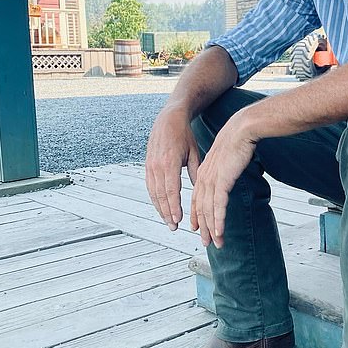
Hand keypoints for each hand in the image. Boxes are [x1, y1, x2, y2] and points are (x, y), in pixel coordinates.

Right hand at [145, 106, 200, 229]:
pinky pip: (150, 186)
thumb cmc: (184, 136)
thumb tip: (200, 191)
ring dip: (160, 209)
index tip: (178, 220)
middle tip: (174, 227)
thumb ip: (195, 172)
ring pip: (153, 193)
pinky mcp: (147, 166)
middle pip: (161, 195)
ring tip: (168, 222)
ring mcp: (150, 166)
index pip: (171, 190)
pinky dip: (155, 199)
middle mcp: (157, 166)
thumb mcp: (193, 152)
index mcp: (170, 162)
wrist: (167, 120)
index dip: (174, 206)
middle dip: (167, 213)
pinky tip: (161, 208)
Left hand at [190, 112, 256, 248]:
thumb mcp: (228, 157)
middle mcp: (204, 178)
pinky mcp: (221, 181)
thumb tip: (228, 175)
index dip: (197, 215)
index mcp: (204, 171)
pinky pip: (218, 206)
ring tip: (216, 243)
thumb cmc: (239, 141)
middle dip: (203, 228)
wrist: (242, 129)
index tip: (197, 228)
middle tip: (207, 243)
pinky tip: (219, 232)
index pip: (197, 198)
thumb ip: (225, 169)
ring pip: (208, 210)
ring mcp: (211, 180)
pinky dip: (218, 221)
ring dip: (212, 229)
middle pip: (201, 208)